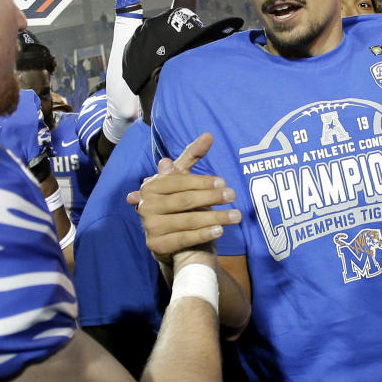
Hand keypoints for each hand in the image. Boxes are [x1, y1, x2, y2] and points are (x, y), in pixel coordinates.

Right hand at [128, 133, 240, 267]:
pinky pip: (184, 238)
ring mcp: (149, 226)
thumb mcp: (184, 180)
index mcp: (151, 186)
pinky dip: (203, 234)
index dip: (202, 182)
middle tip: (233, 196)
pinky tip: (220, 230)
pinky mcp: (156, 245)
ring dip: (215, 217)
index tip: (223, 183)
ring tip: (235, 216)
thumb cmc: (180, 206)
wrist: (171, 242)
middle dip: (211, 198)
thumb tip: (209, 135)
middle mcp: (146, 205)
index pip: (180, 182)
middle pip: (185, 200)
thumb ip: (193, 157)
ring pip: (187, 220)